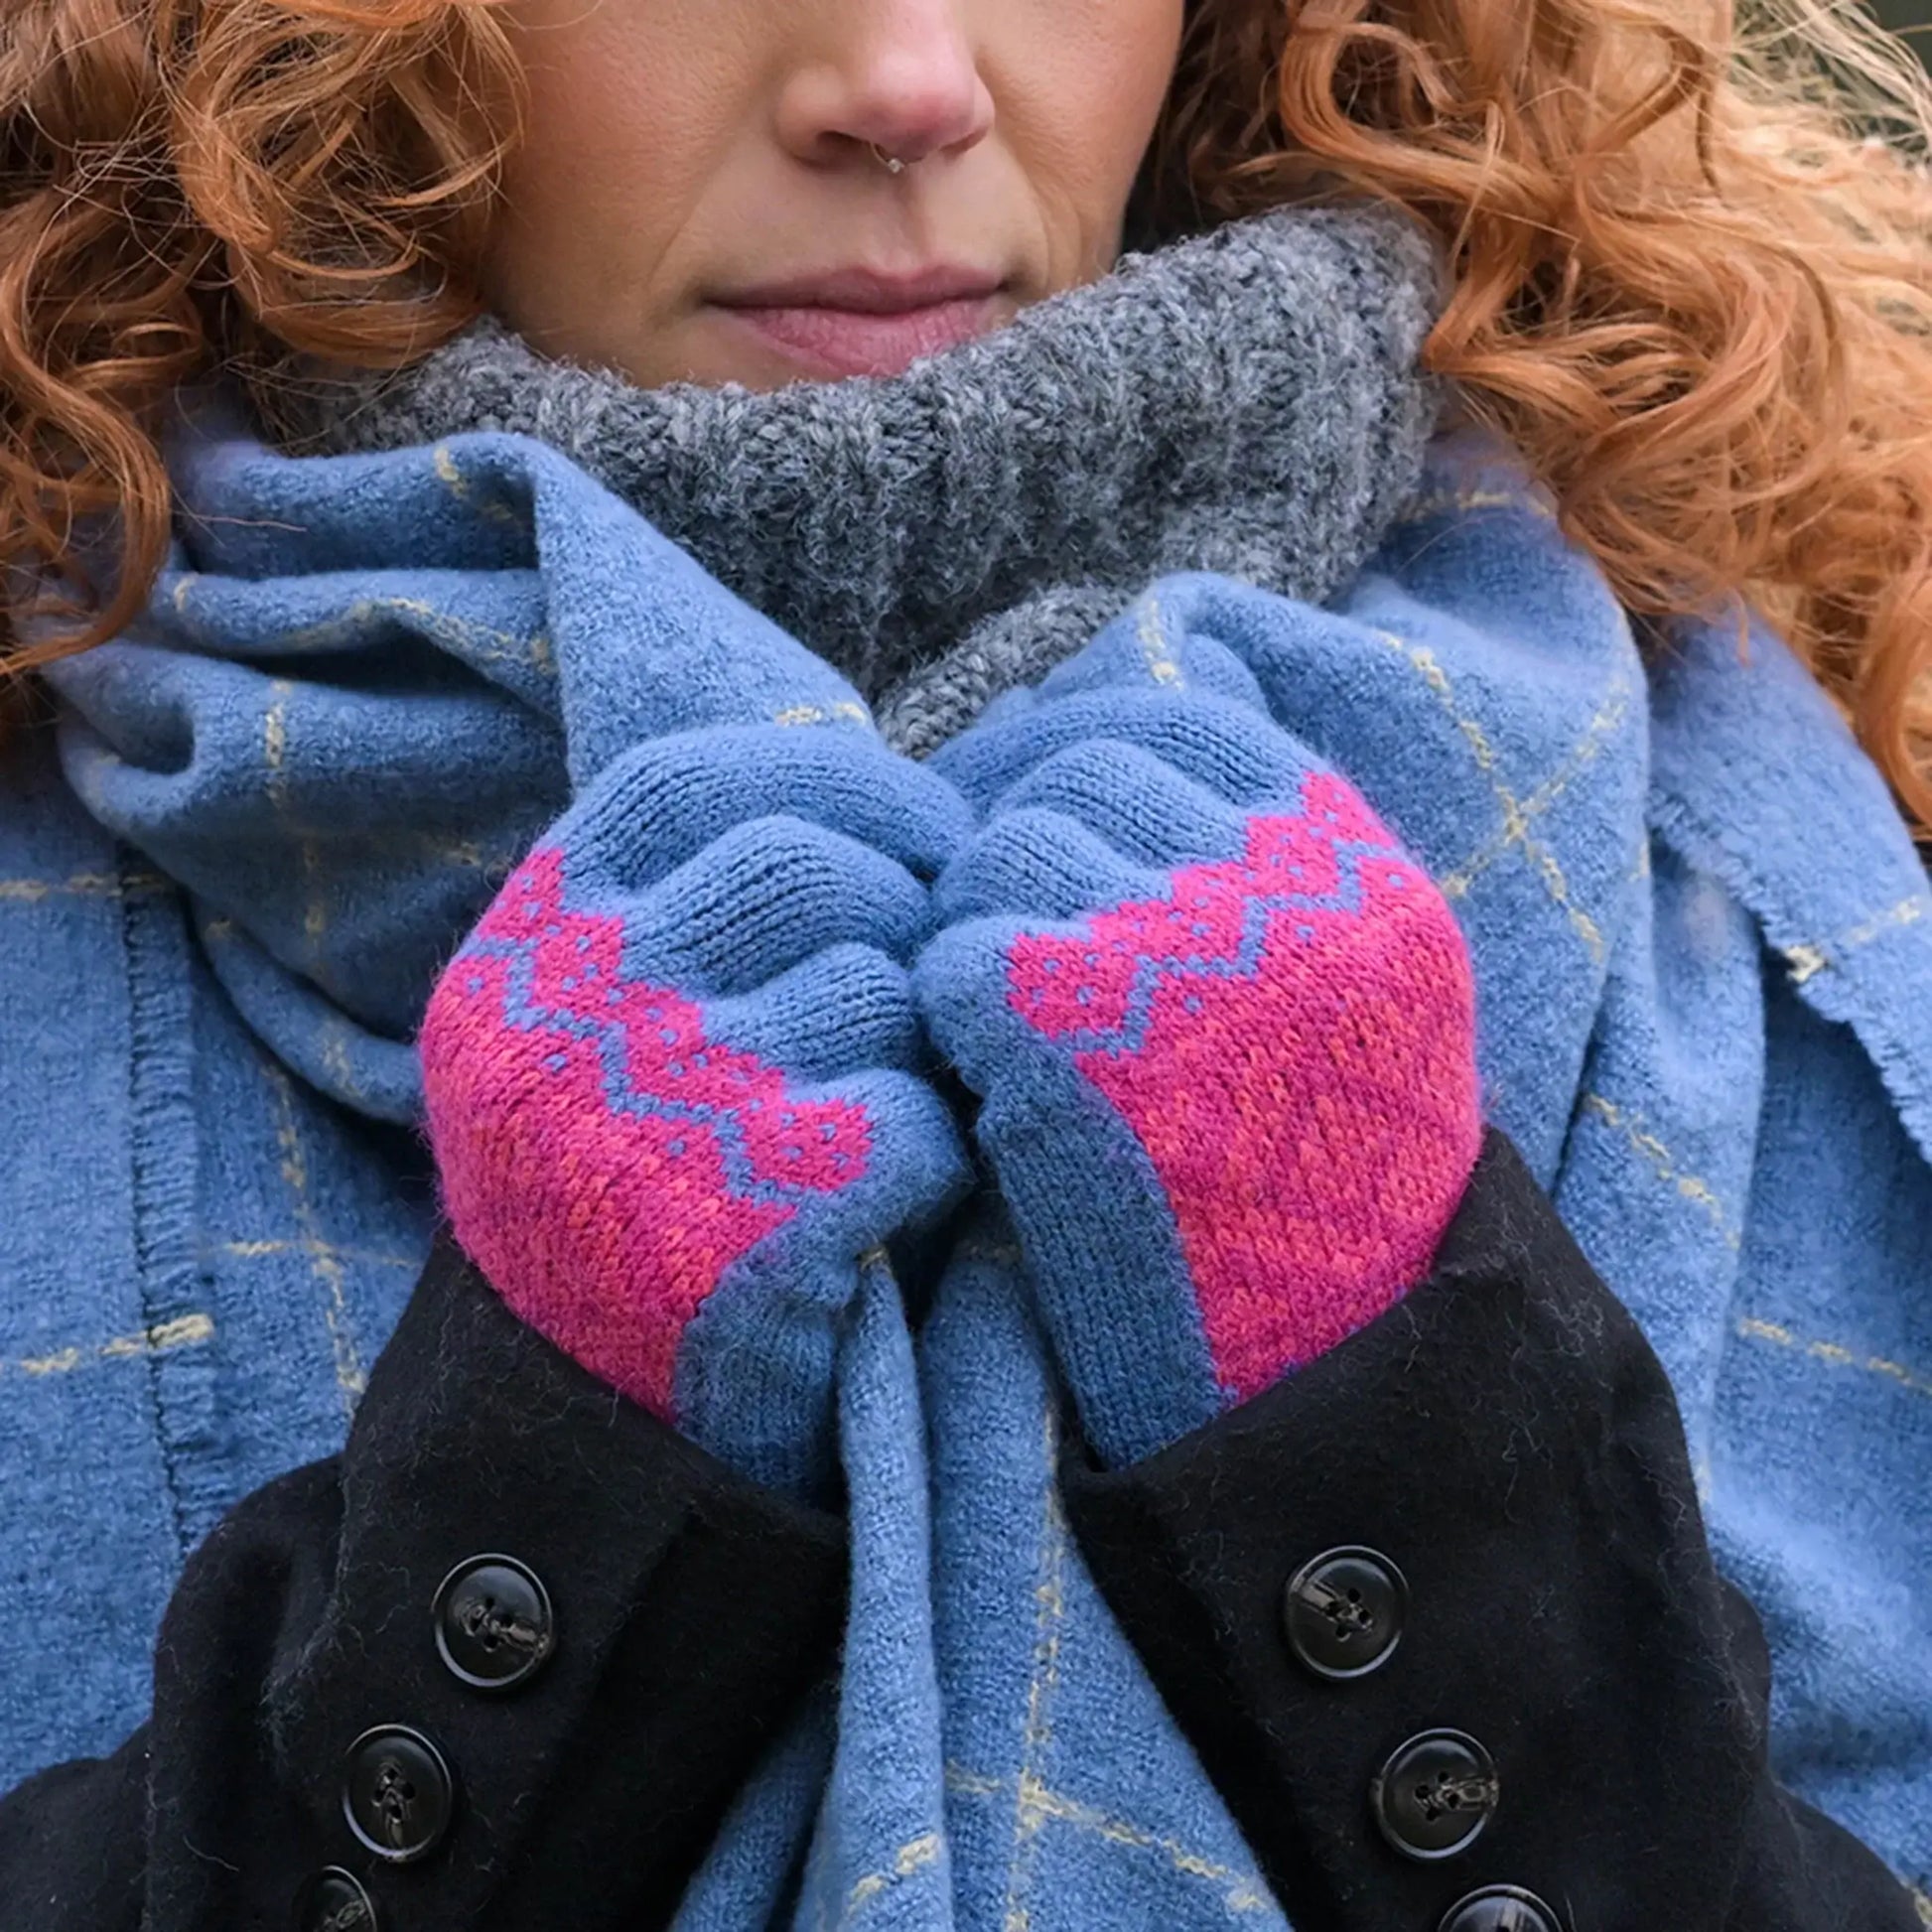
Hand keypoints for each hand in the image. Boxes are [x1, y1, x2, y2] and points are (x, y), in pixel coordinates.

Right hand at [421, 723, 973, 1495]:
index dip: (837, 782)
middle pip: (804, 867)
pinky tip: (908, 1197)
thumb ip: (692, 906)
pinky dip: (945, 1152)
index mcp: (524, 952)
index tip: (927, 825)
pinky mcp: (741, 1233)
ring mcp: (642, 1124)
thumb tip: (876, 782)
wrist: (591, 1436)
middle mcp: (560, 1021)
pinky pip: (916, 1121)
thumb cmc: (640, 1198)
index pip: (688, 778)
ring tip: (909, 1099)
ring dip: (930, 1038)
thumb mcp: (601, 1031)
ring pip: (876, 989)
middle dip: (912, 902)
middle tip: (949, 967)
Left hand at [914, 587, 1480, 1465]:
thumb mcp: (1333, 996)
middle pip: (1080, 770)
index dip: (1071, 744)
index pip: (1178, 719)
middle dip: (1005, 825)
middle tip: (969, 906)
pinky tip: (977, 1070)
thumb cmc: (1300, 1188)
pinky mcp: (1089, 1035)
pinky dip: (943, 1005)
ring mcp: (1191, 955)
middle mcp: (1287, 891)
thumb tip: (1070, 739)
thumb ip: (1243, 869)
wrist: (1311, 1371)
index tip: (1012, 792)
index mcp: (1355, 871)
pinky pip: (957, 954)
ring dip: (969, 918)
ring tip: (988, 1014)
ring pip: (1004, 849)